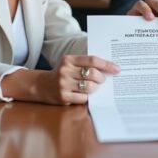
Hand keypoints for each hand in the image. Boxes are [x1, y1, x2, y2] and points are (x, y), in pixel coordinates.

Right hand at [2, 55, 119, 104]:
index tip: (117, 69)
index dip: (106, 65)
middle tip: (103, 80)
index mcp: (69, 59)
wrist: (40, 85)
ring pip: (89, 87)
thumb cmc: (61, 74)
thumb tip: (108, 69)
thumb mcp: (70, 64)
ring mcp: (63, 84)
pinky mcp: (63, 97)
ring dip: (95, 88)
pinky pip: (83, 98)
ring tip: (94, 87)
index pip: (92, 60)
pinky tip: (85, 94)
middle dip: (101, 78)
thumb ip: (85, 64)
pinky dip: (87, 97)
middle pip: (92, 74)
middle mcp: (65, 70)